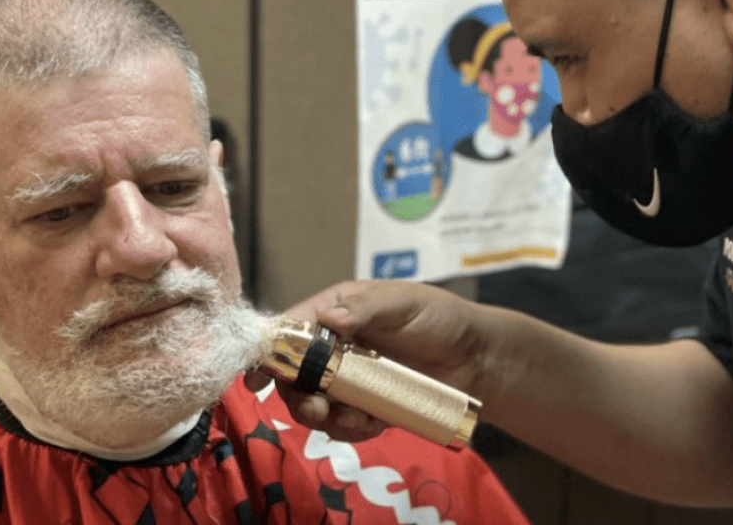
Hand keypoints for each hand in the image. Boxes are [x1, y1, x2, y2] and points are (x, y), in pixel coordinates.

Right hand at [246, 280, 488, 442]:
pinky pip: (344, 424)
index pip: (289, 330)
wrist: (476, 357)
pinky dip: (350, 429)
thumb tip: (330, 318)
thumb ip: (367, 307)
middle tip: (316, 408)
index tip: (255, 377)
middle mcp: (334, 348)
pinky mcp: (365, 407)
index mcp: (335, 313)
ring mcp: (348, 380)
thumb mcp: (404, 302)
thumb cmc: (438, 317)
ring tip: (354, 419)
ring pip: (315, 405)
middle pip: (294, 375)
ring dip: (324, 417)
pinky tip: (371, 424)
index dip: (268, 351)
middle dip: (298, 395)